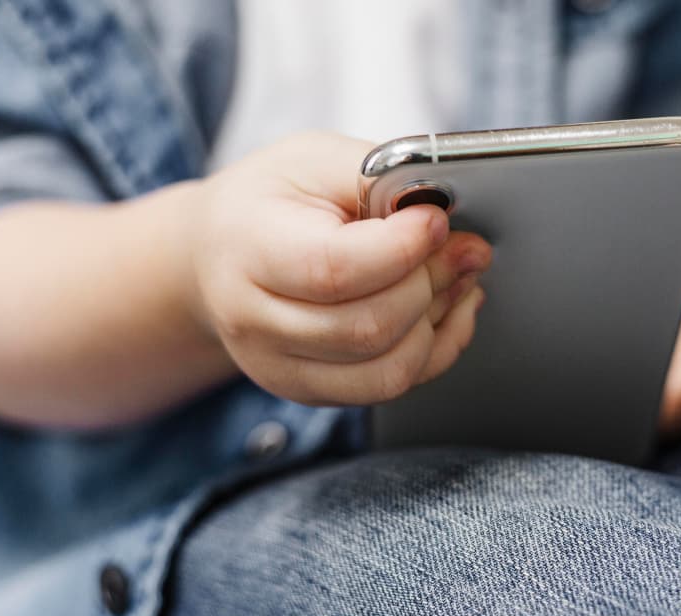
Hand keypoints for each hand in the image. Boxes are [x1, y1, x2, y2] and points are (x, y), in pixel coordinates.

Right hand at [189, 132, 491, 405]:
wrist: (215, 256)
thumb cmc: (270, 201)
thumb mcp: (313, 159)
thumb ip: (378, 176)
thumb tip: (444, 209)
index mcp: (248, 250)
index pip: (334, 270)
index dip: (401, 249)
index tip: (436, 220)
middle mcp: (255, 322)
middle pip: (367, 328)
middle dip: (432, 284)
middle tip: (465, 246)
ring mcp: (280, 367)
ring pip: (387, 370)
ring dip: (441, 321)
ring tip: (460, 276)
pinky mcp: (309, 390)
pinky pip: (390, 387)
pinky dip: (437, 350)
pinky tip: (449, 309)